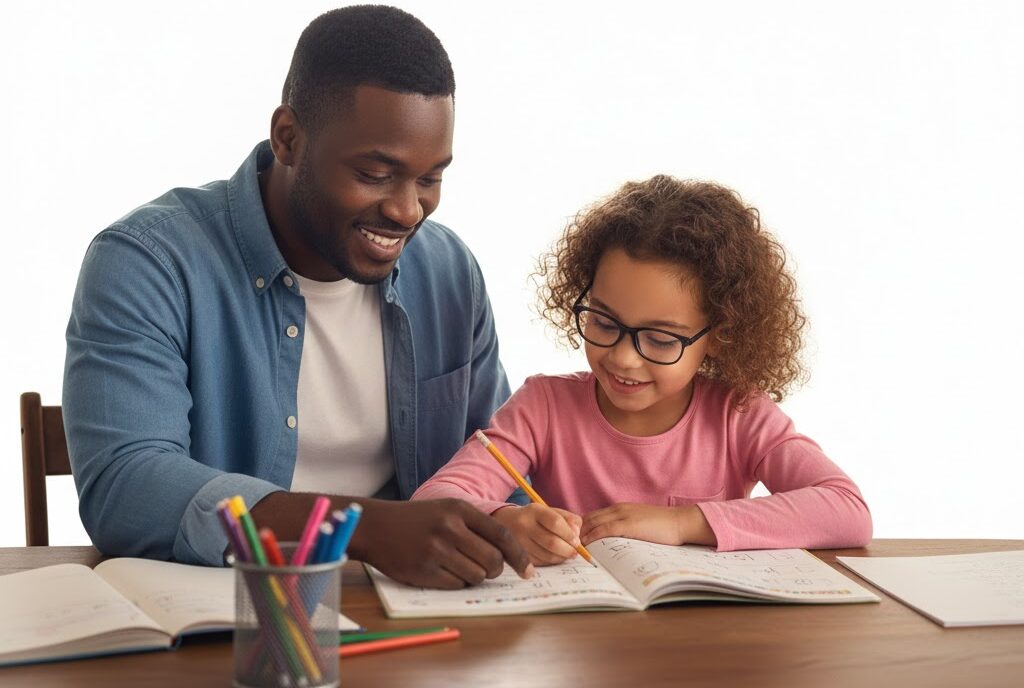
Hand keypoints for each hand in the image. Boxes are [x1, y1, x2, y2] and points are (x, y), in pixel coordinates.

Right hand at [348, 498, 533, 588]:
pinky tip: (443, 571)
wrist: (377, 526)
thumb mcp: (448, 509)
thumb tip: (509, 554)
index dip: (519, 556)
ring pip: (476, 575)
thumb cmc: (418, 519)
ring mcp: (436, 550)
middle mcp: (450, 528)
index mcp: (460, 509)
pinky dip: (456, 582)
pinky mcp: (424, 570)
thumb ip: (477, 526)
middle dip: (496, 569)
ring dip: (474, 576)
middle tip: (489, 569)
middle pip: (493, 560)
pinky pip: (456, 585)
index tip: (528, 571)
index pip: (503, 536)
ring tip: (458, 565)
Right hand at [492, 504, 582, 565]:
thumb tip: (577, 534)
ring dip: (561, 557)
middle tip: (574, 552)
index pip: (555, 522)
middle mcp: (524, 525)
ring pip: (546, 555)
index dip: (569, 534)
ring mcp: (518, 541)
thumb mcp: (549, 511)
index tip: (576, 541)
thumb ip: (567, 519)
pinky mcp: (517, 554)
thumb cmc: (533, 517)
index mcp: (534, 510)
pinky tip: (554, 557)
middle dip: (567, 550)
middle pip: (551, 542)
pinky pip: (539, 562)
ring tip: (566, 555)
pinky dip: (550, 561)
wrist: (504, 522)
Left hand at [580, 503, 716, 546]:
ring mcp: (622, 515)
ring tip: (571, 546)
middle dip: (576, 531)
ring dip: (581, 534)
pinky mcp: (628, 524)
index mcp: (620, 508)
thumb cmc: (663, 526)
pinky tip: (585, 544)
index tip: (572, 539)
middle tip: (566, 544)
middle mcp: (618, 509)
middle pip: (589, 518)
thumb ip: (625, 528)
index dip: (581, 527)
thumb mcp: (639, 524)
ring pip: (593, 522)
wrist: (680, 522)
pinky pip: (604, 529)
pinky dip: (592, 536)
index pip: (593, 516)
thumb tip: (613, 542)